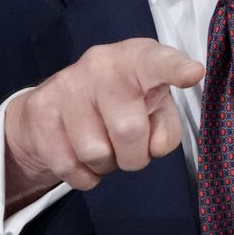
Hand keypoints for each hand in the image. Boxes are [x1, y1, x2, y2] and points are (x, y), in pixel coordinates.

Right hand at [2, 39, 204, 210]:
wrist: (49, 109)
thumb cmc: (118, 107)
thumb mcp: (151, 110)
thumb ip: (165, 126)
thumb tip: (156, 145)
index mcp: (136, 59)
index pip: (157, 61)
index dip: (175, 68)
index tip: (193, 73)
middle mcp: (100, 63)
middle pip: (128, 130)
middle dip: (134, 156)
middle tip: (129, 151)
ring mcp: (66, 84)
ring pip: (96, 153)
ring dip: (105, 164)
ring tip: (101, 147)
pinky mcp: (40, 110)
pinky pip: (69, 165)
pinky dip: (82, 176)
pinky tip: (80, 157)